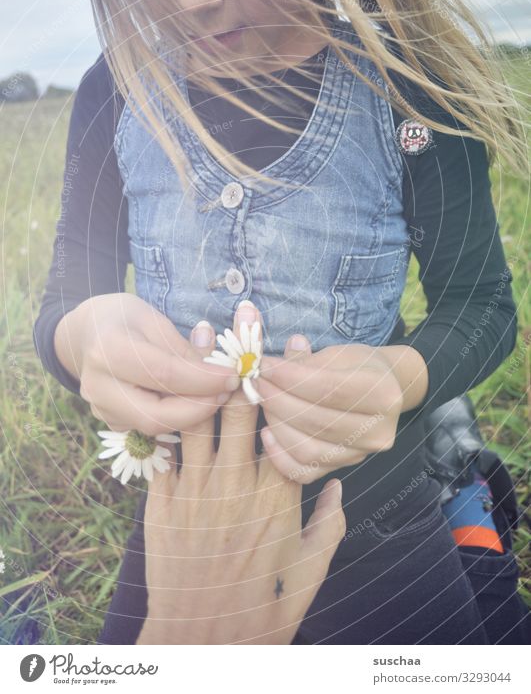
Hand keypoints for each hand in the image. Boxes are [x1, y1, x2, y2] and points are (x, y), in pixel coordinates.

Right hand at [57, 292, 238, 434]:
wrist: (84, 333)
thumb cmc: (124, 319)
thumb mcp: (153, 319)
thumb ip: (183, 348)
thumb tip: (220, 372)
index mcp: (108, 349)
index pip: (164, 374)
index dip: (203, 380)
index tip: (233, 376)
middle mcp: (97, 385)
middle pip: (155, 415)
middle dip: (198, 409)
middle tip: (227, 394)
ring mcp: (99, 409)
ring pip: (152, 428)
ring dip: (189, 416)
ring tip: (214, 396)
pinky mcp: (108, 422)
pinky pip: (147, 429)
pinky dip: (174, 419)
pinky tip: (192, 403)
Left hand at [137, 308, 345, 644]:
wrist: (200, 644)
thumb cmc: (262, 612)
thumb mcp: (309, 575)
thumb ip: (328, 527)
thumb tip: (337, 485)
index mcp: (277, 498)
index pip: (287, 424)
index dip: (293, 383)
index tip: (296, 346)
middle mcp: (238, 485)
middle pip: (242, 409)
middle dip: (244, 359)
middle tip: (245, 316)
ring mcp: (198, 491)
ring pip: (200, 415)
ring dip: (199, 371)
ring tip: (201, 330)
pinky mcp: (164, 502)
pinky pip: (166, 448)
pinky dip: (168, 412)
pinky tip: (165, 379)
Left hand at [257, 336, 404, 483]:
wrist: (384, 390)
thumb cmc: (358, 367)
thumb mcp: (339, 354)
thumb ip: (306, 361)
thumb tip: (268, 364)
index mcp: (383, 394)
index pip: (328, 388)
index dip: (290, 378)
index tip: (264, 366)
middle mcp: (378, 430)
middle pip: (317, 421)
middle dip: (278, 400)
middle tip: (256, 383)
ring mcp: (361, 454)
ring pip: (308, 449)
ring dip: (277, 424)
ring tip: (261, 401)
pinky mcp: (343, 468)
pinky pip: (305, 472)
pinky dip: (280, 456)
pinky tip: (267, 434)